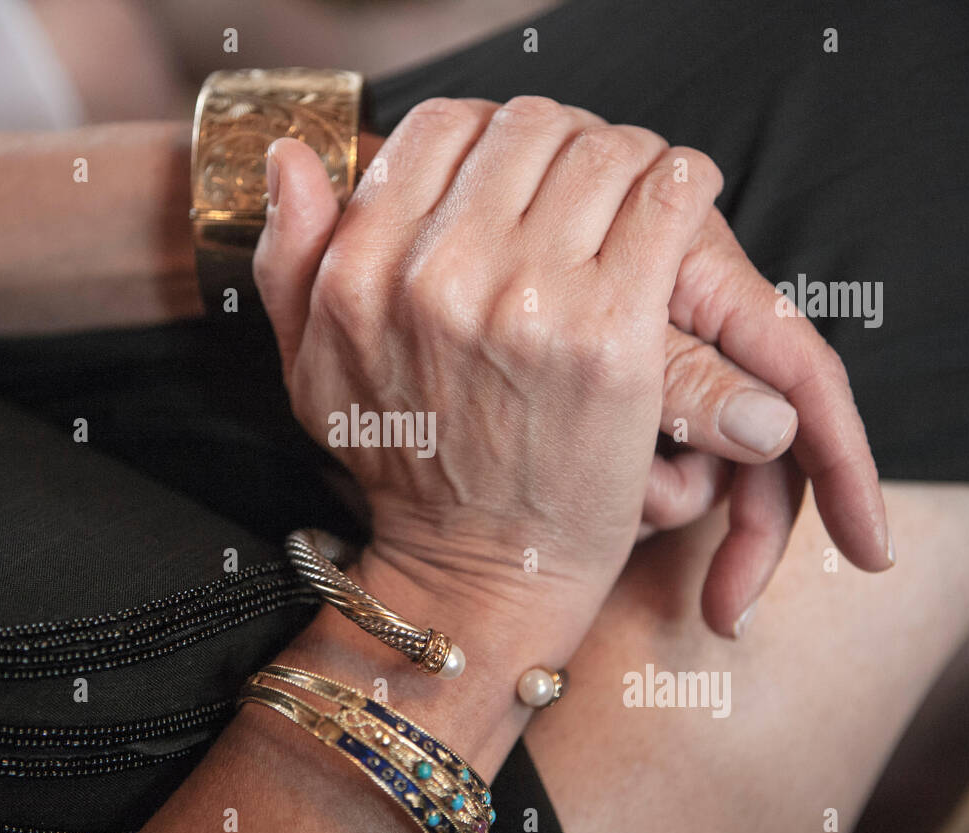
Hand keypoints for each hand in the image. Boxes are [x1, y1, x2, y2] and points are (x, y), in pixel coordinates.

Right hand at [255, 96, 723, 657]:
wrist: (478, 569)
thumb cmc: (403, 466)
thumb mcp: (310, 371)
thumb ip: (288, 259)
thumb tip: (292, 154)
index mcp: (364, 272)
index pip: (441, 128)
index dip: (486, 137)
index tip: (513, 175)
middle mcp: (440, 276)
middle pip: (528, 128)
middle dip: (561, 147)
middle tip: (580, 188)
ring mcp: (529, 302)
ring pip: (602, 150)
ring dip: (625, 165)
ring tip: (628, 204)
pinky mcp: (612, 336)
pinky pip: (666, 196)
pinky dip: (680, 186)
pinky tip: (671, 211)